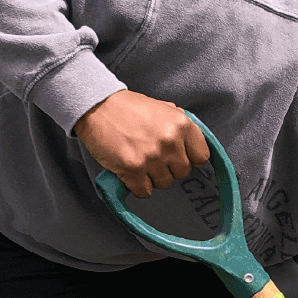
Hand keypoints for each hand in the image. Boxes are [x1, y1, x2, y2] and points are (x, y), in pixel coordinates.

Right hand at [74, 89, 209, 197]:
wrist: (96, 106)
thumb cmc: (129, 108)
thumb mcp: (163, 108)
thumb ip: (180, 126)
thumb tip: (194, 146)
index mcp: (181, 124)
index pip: (201, 157)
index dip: (189, 159)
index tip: (178, 156)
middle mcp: (170, 140)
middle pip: (183, 173)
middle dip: (169, 168)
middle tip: (153, 157)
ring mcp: (152, 156)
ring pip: (164, 184)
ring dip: (152, 178)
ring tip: (140, 161)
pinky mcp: (133, 168)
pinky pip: (145, 191)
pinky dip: (137, 186)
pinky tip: (130, 172)